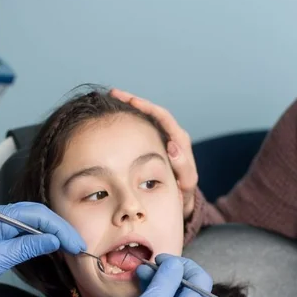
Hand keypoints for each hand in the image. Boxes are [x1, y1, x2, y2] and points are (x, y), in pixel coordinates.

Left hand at [0, 203, 85, 296]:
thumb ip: (27, 247)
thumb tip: (53, 240)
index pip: (39, 215)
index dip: (61, 229)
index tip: (77, 244)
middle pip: (37, 214)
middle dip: (59, 228)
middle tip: (77, 245)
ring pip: (30, 221)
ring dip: (50, 232)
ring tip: (67, 246)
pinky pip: (20, 229)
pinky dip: (36, 237)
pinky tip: (46, 247)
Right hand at [110, 89, 197, 216]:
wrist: (179, 203)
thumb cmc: (182, 195)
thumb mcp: (185, 184)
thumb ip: (183, 168)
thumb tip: (172, 146)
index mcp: (179, 143)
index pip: (163, 117)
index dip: (147, 107)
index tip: (129, 100)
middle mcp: (172, 137)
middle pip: (153, 112)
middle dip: (134, 101)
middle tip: (114, 93)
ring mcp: (163, 140)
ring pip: (146, 118)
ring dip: (130, 108)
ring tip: (111, 100)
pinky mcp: (155, 145)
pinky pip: (142, 129)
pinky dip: (129, 121)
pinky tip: (113, 120)